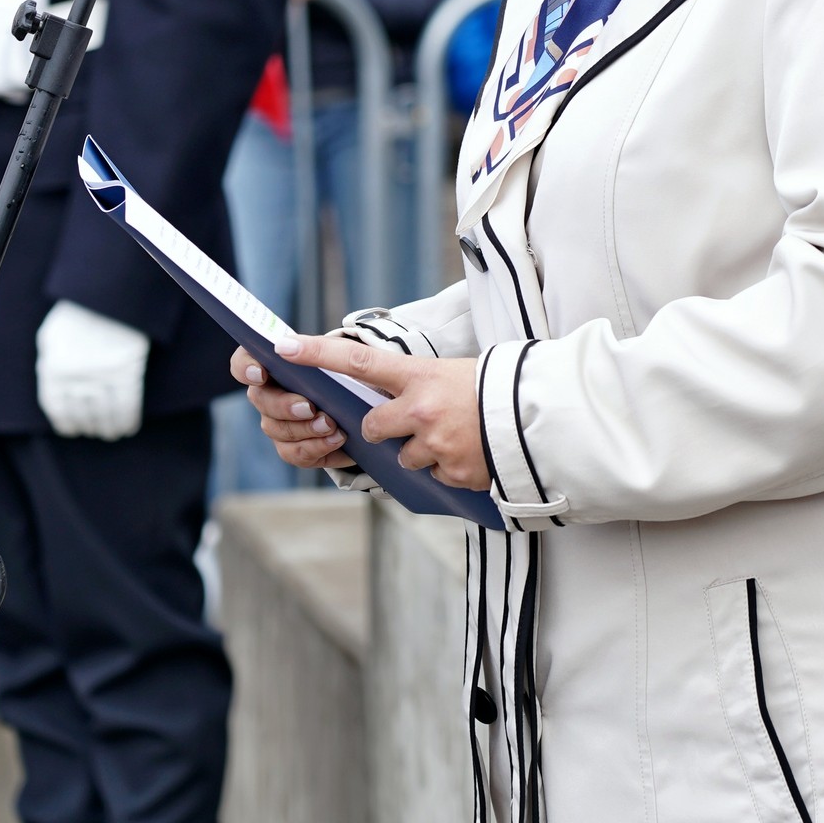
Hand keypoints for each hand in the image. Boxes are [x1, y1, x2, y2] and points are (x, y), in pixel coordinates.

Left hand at [37, 301, 148, 439]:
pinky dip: (127, 421)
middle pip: (81, 413)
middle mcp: (74, 377)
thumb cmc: (79, 312)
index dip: (65, 422)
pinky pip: (127, 406)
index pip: (56, 407)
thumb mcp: (51, 334)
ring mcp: (102, 377)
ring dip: (108, 428)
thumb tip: (55, 388)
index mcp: (52, 368)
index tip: (72, 430)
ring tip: (111, 434)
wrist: (110, 295)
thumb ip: (50, 361)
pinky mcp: (127, 373)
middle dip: (88, 426)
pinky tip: (127, 428)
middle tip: (94, 431)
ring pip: (104, 414)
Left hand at [236, 338, 487, 489]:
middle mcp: (420, 410)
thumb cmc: (497, 388)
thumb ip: (419, 384)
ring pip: (404, 457)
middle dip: (384, 430)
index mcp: (419, 376)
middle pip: (373, 428)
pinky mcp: (451, 473)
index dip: (317, 354)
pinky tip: (471, 452)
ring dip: (422, 452)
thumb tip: (394, 399)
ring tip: (457, 435)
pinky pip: (435, 476)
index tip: (283, 346)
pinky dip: (449, 468)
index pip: (358, 361)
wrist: (540, 418)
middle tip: (411, 423)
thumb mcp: (454, 372)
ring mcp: (434, 445)